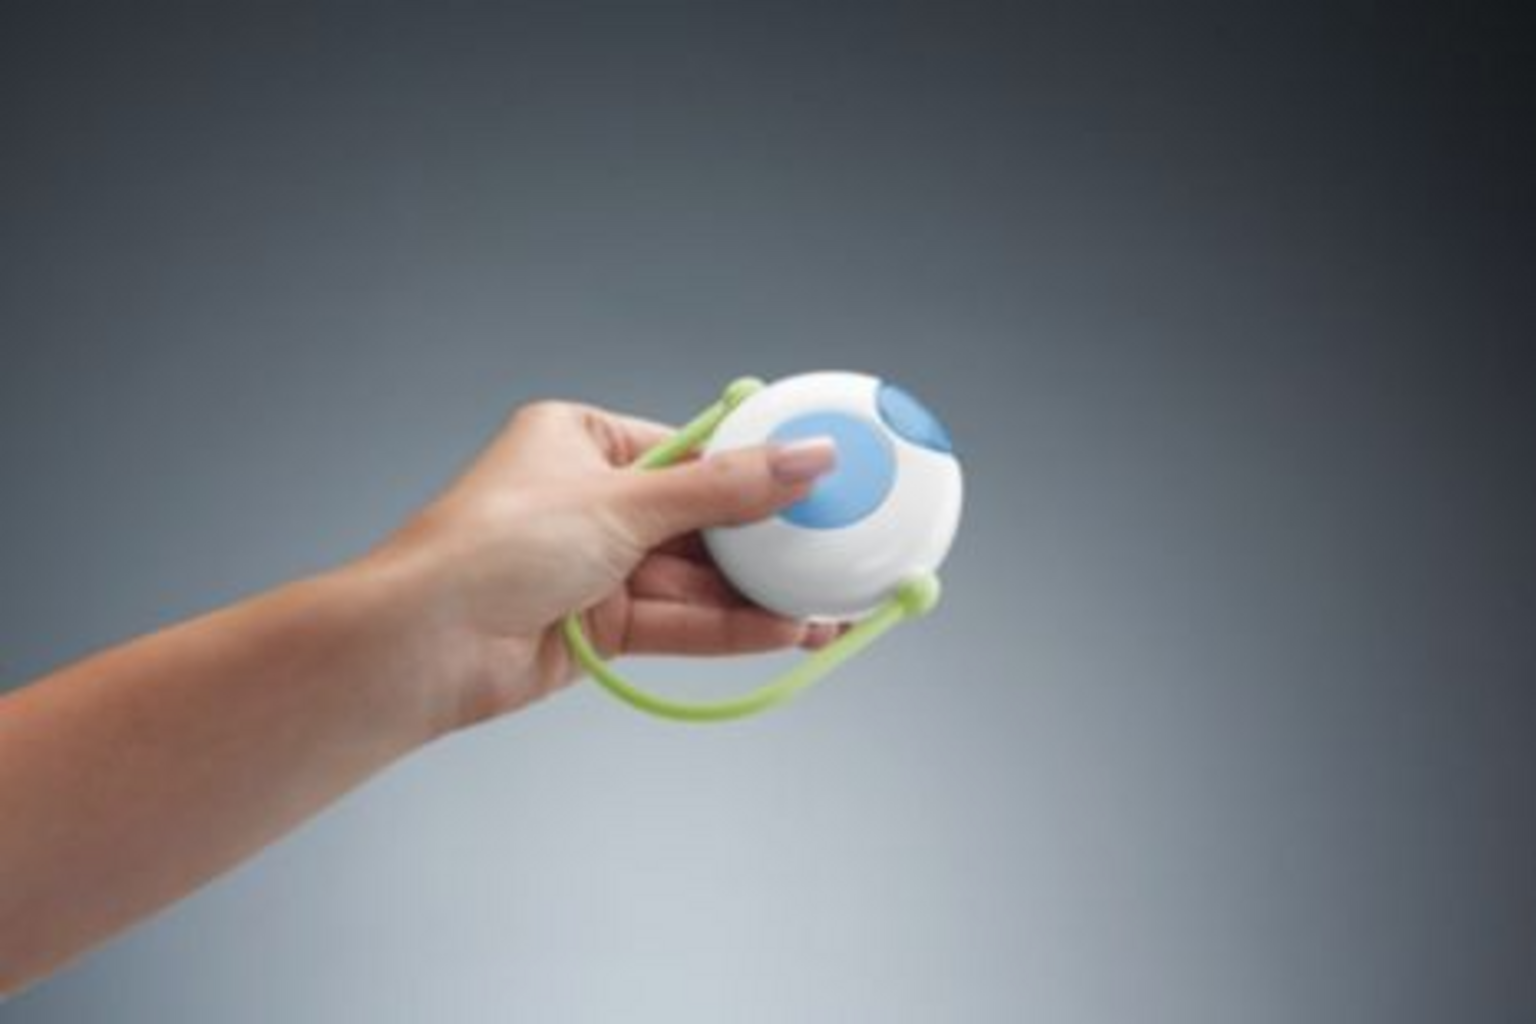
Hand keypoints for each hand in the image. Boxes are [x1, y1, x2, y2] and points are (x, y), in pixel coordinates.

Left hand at [364, 400, 839, 730]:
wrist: (421, 643)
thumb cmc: (494, 545)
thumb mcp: (624, 503)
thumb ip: (724, 490)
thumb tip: (806, 458)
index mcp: (583, 442)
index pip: (691, 453)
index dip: (756, 474)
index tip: (818, 488)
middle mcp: (589, 501)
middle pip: (698, 522)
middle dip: (764, 548)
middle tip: (833, 558)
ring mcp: (592, 567)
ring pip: (692, 580)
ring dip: (756, 597)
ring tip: (826, 612)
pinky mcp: (595, 626)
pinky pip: (676, 622)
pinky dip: (727, 628)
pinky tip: (783, 632)